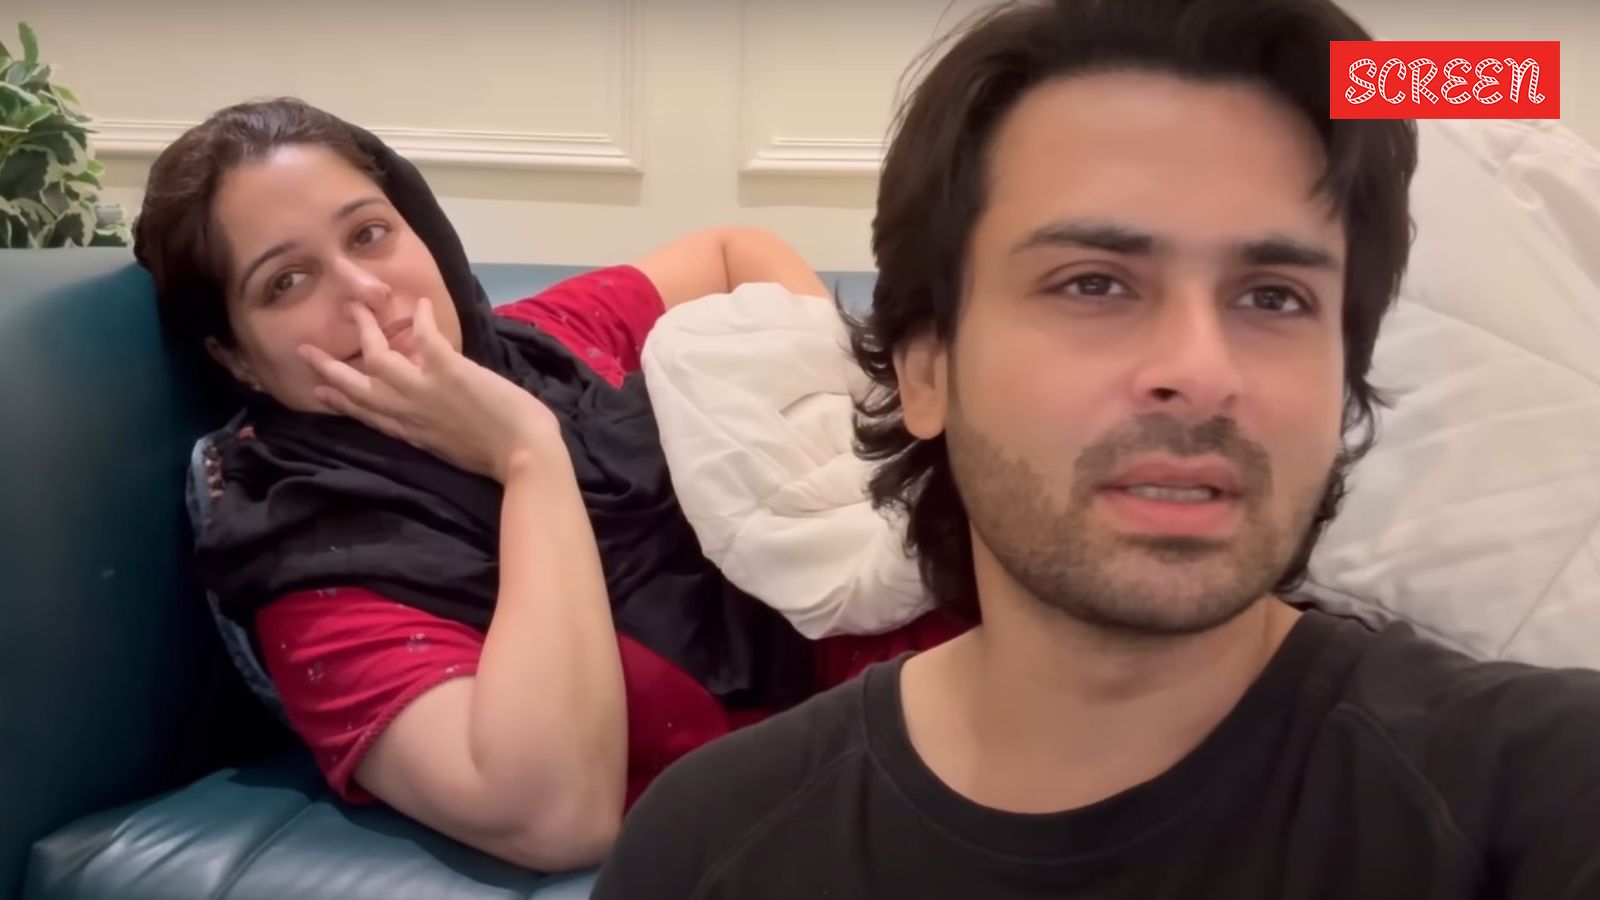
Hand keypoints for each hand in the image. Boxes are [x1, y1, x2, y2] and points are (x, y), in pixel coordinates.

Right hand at [299, 299, 564, 482]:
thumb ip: (432, 431)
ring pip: (378, 356)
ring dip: (366, 329)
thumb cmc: (497, 457)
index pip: (366, 415)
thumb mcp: (450, 449)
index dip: (340, 401)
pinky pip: (425, 337)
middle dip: (327, 367)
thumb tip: (430, 418)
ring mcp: (424, 390)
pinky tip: (420, 303)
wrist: (524, 455)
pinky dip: (421, 318)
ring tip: (357, 307)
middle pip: (356, 387)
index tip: (319, 391)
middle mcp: (408, 412)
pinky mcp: (447, 372)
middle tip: (303, 349)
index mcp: (410, 433)